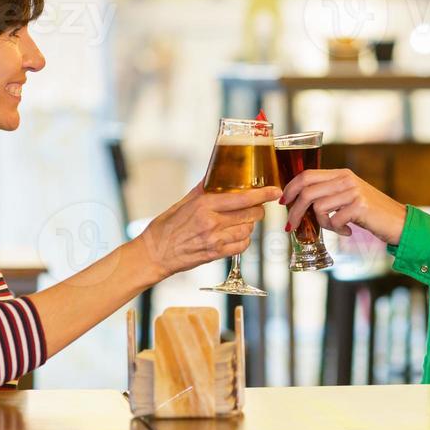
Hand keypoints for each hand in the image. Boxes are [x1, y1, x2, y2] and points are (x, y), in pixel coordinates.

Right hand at [139, 183, 280, 279]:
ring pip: (248, 230)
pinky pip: (242, 246)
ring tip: (240, 221)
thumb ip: (203, 190)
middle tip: (254, 207)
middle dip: (257, 210)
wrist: (155, 253)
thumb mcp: (183, 202)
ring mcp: (215, 240)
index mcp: (204, 205)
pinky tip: (234, 235)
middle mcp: (212, 222)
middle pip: (250, 214)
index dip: (263, 195)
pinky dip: (243, 240)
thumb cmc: (166, 227)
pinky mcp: (216, 254)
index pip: (243, 198)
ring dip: (249, 225)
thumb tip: (215, 174)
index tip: (275, 191)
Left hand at [280, 169, 406, 244]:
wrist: (398, 221)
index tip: (284, 202)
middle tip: (291, 227)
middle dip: (295, 212)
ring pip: (319, 208)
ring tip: (336, 228)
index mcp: (341, 174)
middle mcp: (346, 179)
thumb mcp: (349, 197)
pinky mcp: (360, 206)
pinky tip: (348, 231)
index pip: (307, 175)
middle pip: (308, 192)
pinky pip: (334, 220)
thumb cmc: (371, 213)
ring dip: (323, 224)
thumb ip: (329, 194)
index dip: (291, 188)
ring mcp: (354, 191)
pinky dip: (337, 230)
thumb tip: (299, 204)